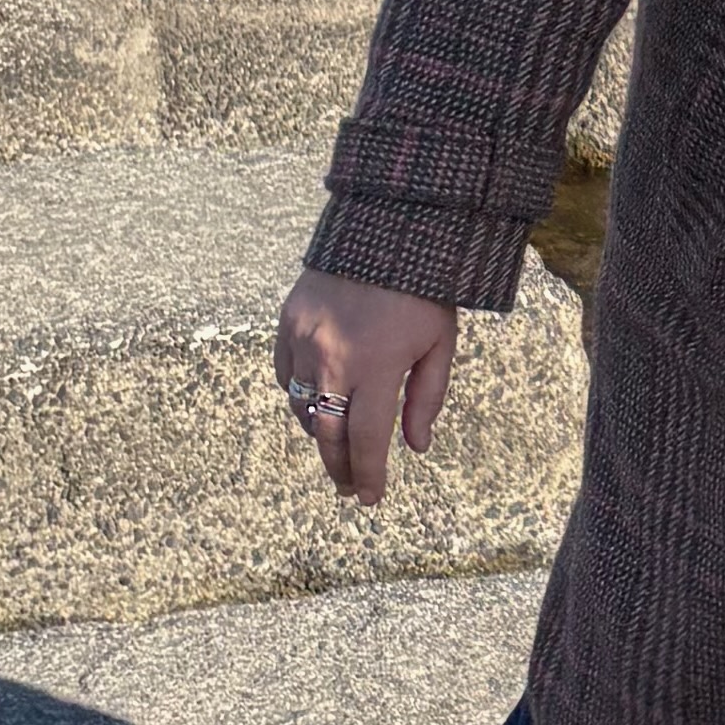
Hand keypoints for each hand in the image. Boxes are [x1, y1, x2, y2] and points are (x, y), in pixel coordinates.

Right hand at [273, 270, 456, 503]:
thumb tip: (416, 447)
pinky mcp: (287, 322)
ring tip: (337, 447)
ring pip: (301, 407)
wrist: (385, 227)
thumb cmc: (422, 288)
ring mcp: (304, 340)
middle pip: (327, 434)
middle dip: (339, 467)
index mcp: (377, 366)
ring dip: (319, 433)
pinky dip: (298, 396)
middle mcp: (334, 359)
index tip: (369, 497)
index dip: (368, 475)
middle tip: (349, 487)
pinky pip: (284, 374)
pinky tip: (315, 403)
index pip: (367, 440)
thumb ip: (427, 397)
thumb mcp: (440, 342)